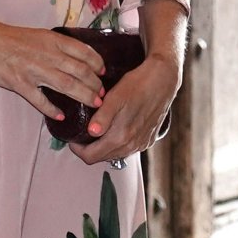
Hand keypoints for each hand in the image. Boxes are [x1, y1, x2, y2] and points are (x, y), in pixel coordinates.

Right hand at [0, 20, 105, 119]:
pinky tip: (60, 116)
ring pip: (67, 85)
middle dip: (95, 85)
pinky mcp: (20, 83)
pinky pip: (40, 100)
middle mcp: (47, 54)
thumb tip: (74, 59)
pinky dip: (52, 109)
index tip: (103, 73)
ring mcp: (34, 70)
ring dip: (83, 96)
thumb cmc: (9, 38)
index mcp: (52, 40)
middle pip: (81, 71)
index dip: (97, 64)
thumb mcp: (38, 36)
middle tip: (102, 96)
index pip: (84, 52)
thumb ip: (56, 47)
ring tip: (93, 105)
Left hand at [71, 51, 180, 165]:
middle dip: (89, 149)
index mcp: (121, 137)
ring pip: (115, 154)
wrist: (164, 79)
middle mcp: (132, 145)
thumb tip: (92, 132)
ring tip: (96, 130)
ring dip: (103, 147)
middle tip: (82, 133)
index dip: (78, 150)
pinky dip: (117, 144)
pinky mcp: (148, 140)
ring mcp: (141, 144)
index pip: (91, 157)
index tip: (73, 138)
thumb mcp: (116, 96)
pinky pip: (127, 148)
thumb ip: (103, 116)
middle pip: (102, 158)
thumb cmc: (138, 84)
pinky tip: (115, 129)